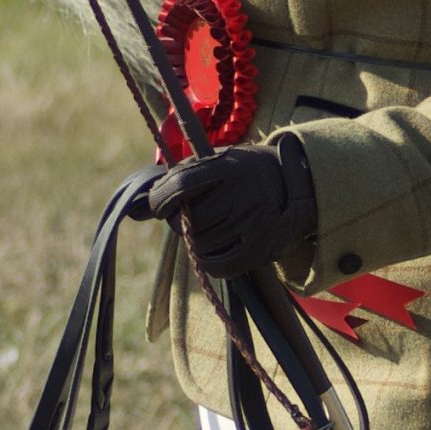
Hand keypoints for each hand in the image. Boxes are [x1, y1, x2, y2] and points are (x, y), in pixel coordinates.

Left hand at [145, 138, 316, 279]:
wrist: (297, 185)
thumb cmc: (243, 173)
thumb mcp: (215, 164)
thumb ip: (176, 182)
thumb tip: (133, 212)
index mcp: (229, 165)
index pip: (181, 184)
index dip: (161, 199)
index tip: (159, 205)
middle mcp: (243, 193)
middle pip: (189, 220)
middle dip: (180, 222)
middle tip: (190, 218)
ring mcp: (254, 222)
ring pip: (201, 244)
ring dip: (195, 241)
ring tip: (208, 229)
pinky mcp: (262, 249)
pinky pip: (219, 266)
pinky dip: (208, 261)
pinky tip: (213, 250)